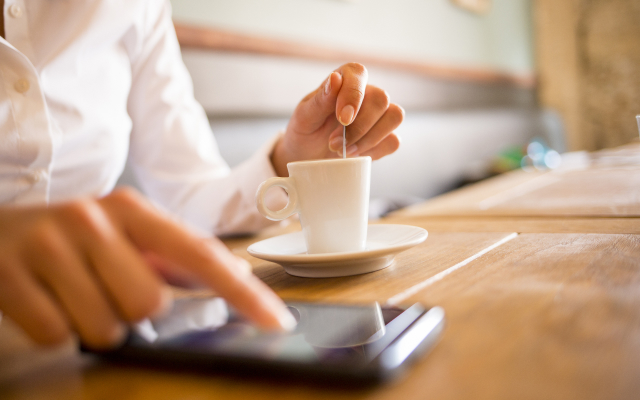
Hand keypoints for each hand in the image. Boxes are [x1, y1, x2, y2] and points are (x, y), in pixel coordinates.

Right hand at [0, 188, 294, 348]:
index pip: (202, 256)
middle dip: (134, 313)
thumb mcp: (126, 235)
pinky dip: (56, 330)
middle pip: (149, 303)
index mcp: (134, 211)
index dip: (244, 293)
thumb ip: (176, 257)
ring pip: (104, 327)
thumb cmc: (75, 238)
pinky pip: (55, 335)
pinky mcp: (7, 274)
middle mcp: (95, 219)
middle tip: (108, 292)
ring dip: (95, 325)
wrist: (0, 229)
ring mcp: (49, 245)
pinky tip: (47, 301)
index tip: (277, 321)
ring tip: (76, 295)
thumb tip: (235, 274)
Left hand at [271, 63, 403, 175]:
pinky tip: (355, 155)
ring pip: (394, 116)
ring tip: (344, 151)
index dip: (354, 96)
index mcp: (344, 81)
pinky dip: (374, 151)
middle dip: (359, 127)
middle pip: (381, 99)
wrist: (307, 158)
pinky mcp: (385, 137)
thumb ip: (321, 100)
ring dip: (369, 139)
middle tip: (334, 143)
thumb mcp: (304, 117)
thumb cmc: (305, 133)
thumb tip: (336, 78)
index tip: (342, 119)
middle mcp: (366, 94)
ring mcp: (378, 116)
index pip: (358, 75)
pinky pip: (393, 141)